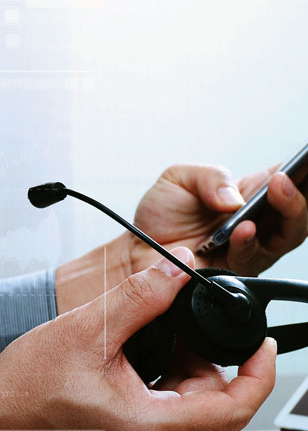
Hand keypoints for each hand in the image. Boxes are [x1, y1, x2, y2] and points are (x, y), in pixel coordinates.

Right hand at [0, 247, 276, 430]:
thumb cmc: (21, 389)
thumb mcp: (86, 330)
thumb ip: (140, 297)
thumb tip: (177, 269)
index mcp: (147, 427)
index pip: (235, 405)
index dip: (257, 369)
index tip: (259, 341)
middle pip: (208, 401)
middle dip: (198, 357)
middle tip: (173, 323)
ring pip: (184, 408)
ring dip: (175, 371)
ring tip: (137, 343)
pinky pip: (161, 417)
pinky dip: (156, 386)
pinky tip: (127, 364)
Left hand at [130, 163, 307, 275]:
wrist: (138, 248)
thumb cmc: (161, 214)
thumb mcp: (179, 179)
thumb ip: (210, 177)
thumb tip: (236, 196)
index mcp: (247, 193)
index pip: (285, 179)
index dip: (301, 172)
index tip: (303, 162)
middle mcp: (256, 220)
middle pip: (295, 209)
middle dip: (298, 192)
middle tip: (286, 177)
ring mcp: (250, 246)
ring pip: (288, 234)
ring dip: (287, 211)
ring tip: (275, 191)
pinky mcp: (237, 269)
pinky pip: (254, 257)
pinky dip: (250, 241)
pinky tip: (243, 228)